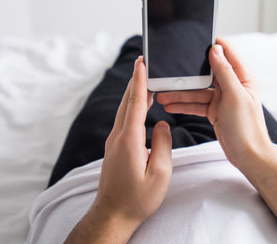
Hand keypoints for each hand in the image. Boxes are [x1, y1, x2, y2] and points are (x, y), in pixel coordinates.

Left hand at [66, 56, 171, 243]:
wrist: (113, 214)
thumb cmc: (138, 198)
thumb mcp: (160, 173)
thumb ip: (163, 144)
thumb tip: (161, 124)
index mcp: (129, 140)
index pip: (135, 103)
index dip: (139, 81)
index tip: (141, 62)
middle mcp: (117, 137)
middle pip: (127, 102)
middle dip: (136, 80)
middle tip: (144, 62)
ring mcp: (113, 143)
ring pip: (124, 111)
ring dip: (134, 93)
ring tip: (145, 79)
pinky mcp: (114, 149)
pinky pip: (124, 121)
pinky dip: (132, 107)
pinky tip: (139, 106)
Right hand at [156, 37, 274, 170]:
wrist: (249, 156)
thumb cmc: (248, 128)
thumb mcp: (235, 96)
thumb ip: (225, 72)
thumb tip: (215, 49)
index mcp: (242, 77)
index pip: (227, 52)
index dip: (213, 44)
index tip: (195, 38)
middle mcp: (232, 85)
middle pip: (206, 72)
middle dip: (188, 72)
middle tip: (169, 71)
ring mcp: (222, 99)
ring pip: (197, 90)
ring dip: (180, 92)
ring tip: (162, 94)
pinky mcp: (214, 111)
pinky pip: (195, 104)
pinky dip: (183, 105)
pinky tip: (169, 105)